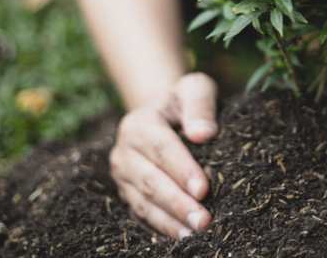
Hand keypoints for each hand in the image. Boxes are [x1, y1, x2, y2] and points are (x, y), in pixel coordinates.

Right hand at [110, 72, 217, 239]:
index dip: (182, 169)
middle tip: (204, 221)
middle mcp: (124, 151)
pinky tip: (183, 237)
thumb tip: (203, 134)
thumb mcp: (195, 89)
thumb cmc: (185, 102)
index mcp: (138, 123)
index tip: (203, 189)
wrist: (165, 114)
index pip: (161, 147)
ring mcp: (123, 176)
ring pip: (144, 202)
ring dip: (170, 220)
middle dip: (177, 202)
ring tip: (196, 234)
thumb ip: (200, 104)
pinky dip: (162, 227)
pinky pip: (143, 214)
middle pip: (150, 180)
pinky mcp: (128, 194)